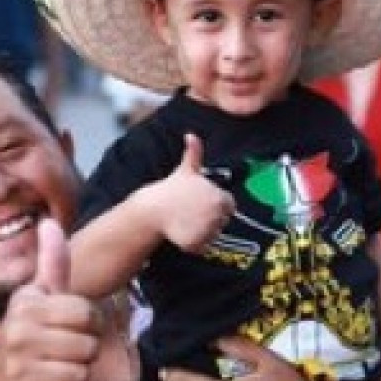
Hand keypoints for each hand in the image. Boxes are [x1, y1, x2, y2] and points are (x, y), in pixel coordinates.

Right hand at [0, 218, 101, 380]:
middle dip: (84, 352)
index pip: (86, 314)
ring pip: (80, 375)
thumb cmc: (27, 334)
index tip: (73, 327)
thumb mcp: (37, 297)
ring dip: (76, 377)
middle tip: (64, 352)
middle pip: (88, 346)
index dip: (89, 323)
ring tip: (57, 370)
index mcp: (27, 306)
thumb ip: (51, 263)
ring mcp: (20, 370)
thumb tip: (50, 221)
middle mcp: (19, 335)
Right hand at [140, 133, 234, 252]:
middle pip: (222, 220)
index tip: (200, 203)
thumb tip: (191, 134)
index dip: (215, 204)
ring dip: (202, 231)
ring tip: (185, 221)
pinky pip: (202, 246)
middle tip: (191, 212)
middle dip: (209, 217)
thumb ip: (194, 153)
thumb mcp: (185, 170)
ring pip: (213, 234)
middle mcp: (217, 214)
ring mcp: (208, 230)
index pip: (228, 205)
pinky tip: (182, 232)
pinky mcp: (199, 243)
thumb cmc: (170, 190)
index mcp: (220, 197)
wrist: (152, 209)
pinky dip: (194, 243)